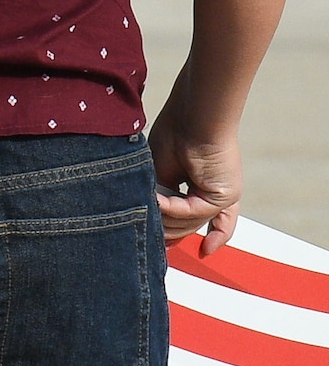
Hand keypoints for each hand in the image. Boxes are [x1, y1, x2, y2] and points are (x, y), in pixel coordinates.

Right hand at [148, 102, 244, 253]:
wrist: (195, 116)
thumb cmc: (177, 132)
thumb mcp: (162, 170)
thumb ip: (162, 196)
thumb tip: (153, 218)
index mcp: (206, 185)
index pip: (207, 218)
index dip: (199, 234)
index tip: (186, 249)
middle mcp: (217, 193)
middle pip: (191, 224)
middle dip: (169, 230)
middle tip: (146, 233)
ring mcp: (222, 196)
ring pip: (191, 222)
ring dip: (165, 216)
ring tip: (143, 206)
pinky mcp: (222, 195)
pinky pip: (194, 212)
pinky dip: (172, 209)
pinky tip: (156, 201)